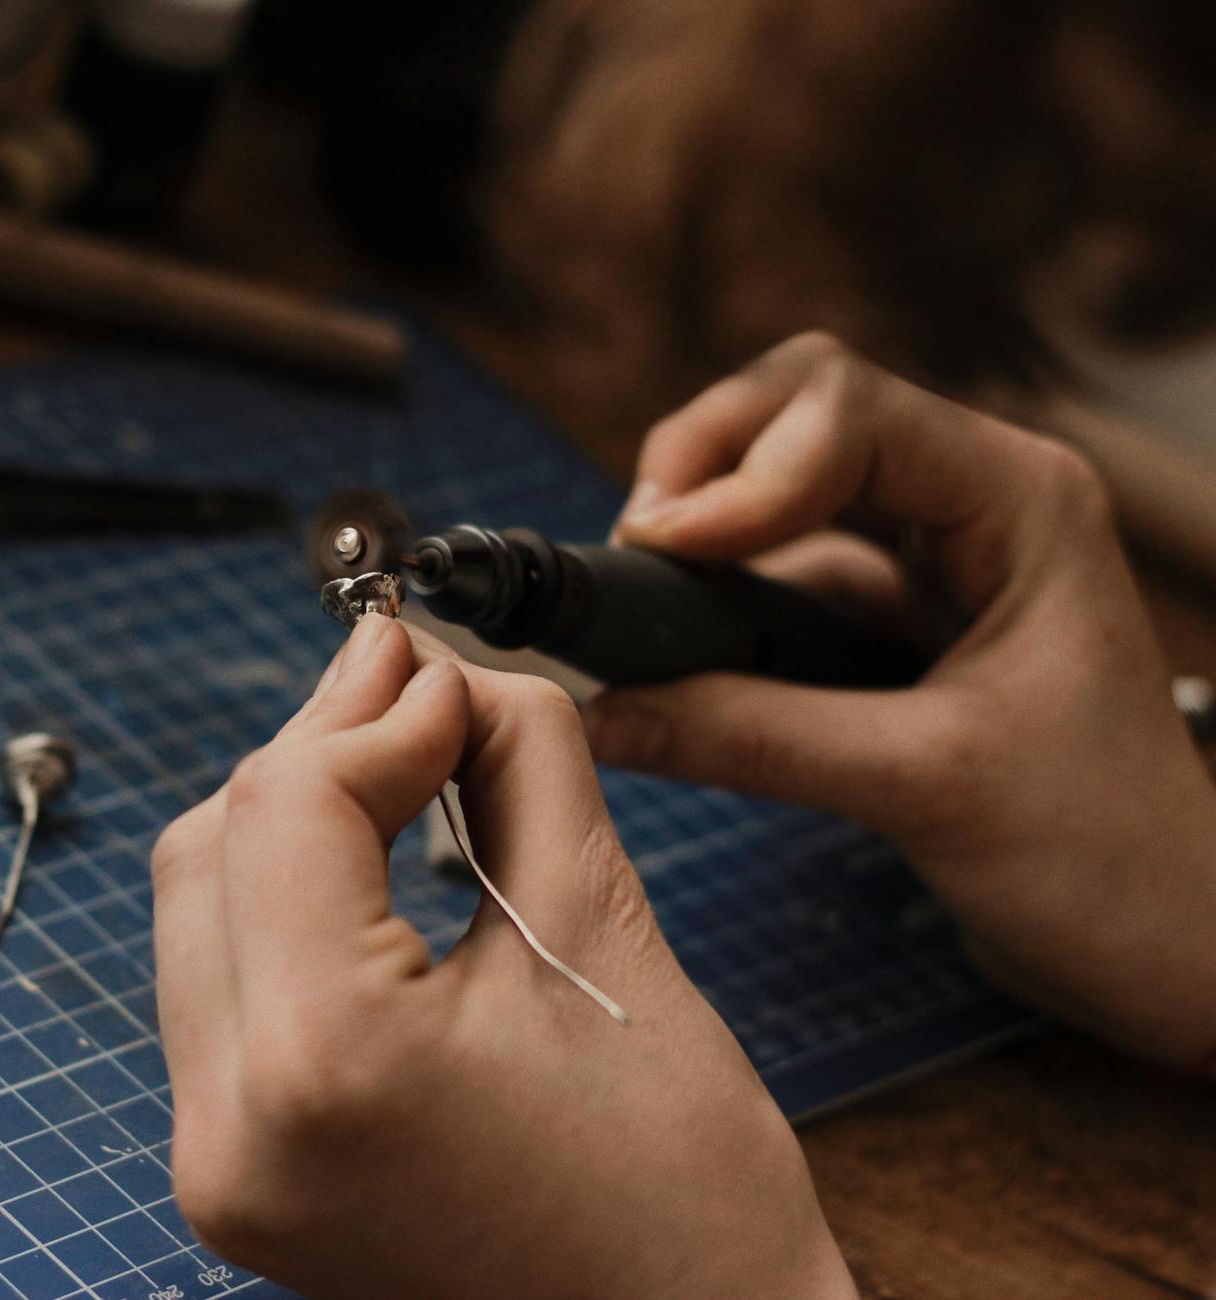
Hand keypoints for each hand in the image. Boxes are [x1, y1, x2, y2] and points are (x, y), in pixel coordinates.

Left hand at [153, 614, 854, 1298]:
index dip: (374, 710)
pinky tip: (366, 856)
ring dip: (293, 816)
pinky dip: (283, 899)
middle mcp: (229, 1125)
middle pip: (217, 842)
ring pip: (200, 905)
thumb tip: (451, 677)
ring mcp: (215, 1164)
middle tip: (419, 688)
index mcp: (322, 1062)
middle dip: (321, 747)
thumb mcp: (608, 935)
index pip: (290, 800)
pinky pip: (218, 984)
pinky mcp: (232, 1176)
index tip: (452, 673)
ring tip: (401, 762)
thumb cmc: (681, 1191)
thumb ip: (519, 764)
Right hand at [589, 331, 1215, 1064]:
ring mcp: (928, 553)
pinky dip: (716, 598)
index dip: (740, 467)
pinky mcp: (889, 617)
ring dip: (703, 528)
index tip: (662, 553)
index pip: (848, 409)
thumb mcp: (921, 786)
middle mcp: (971, 498)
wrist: (1160, 942)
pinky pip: (778, 571)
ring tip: (645, 611)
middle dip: (704, 463)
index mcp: (1019, 501)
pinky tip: (683, 656)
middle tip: (640, 557)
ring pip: (780, 480)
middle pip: (801, 408)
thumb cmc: (1102, 859)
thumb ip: (755, 737)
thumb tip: (605, 710)